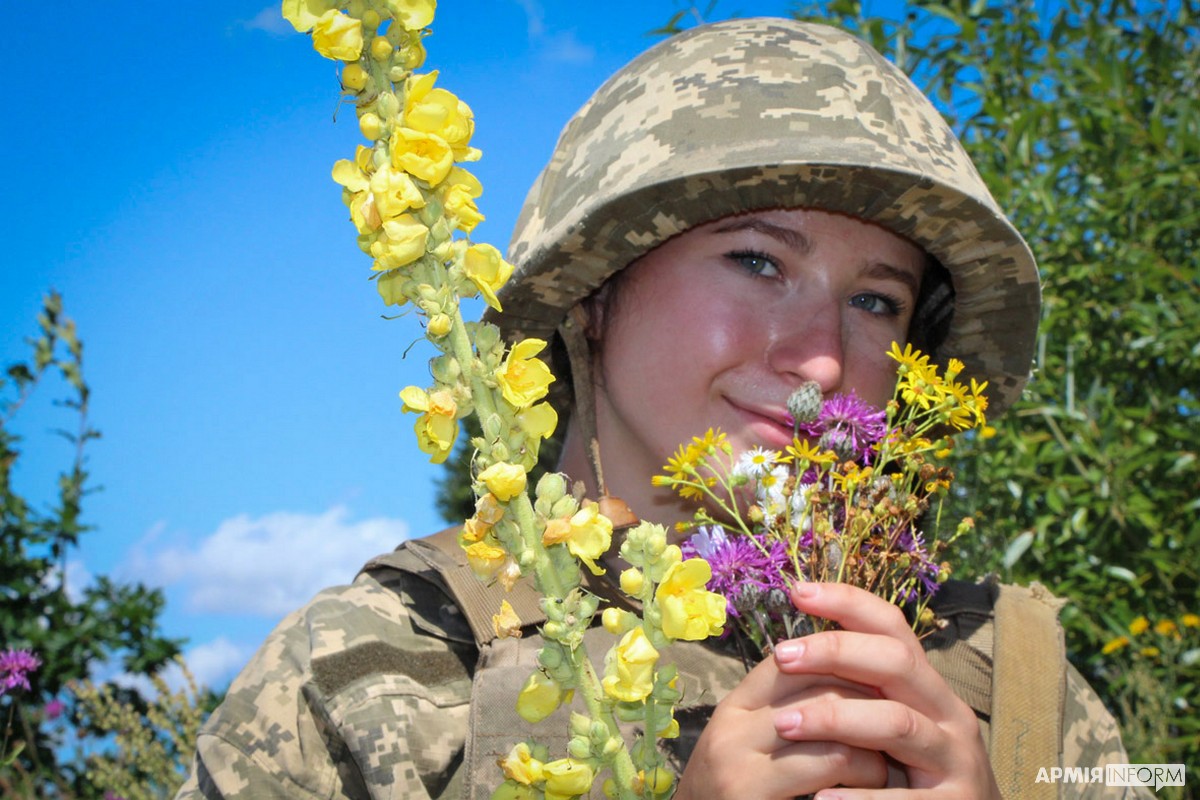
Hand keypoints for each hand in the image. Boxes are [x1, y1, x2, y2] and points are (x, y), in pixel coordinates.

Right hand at [675, 637, 891, 798]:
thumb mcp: (758, 750)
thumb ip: (792, 714)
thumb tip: (851, 678)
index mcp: (734, 708)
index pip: (793, 658)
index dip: (842, 665)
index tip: (879, 688)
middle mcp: (730, 727)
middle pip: (817, 682)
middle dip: (868, 701)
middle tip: (896, 722)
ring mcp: (737, 761)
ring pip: (830, 717)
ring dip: (873, 738)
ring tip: (886, 760)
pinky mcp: (750, 792)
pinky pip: (832, 761)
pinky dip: (867, 772)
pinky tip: (874, 787)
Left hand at [767, 582, 1000, 798]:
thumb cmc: (915, 770)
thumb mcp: (893, 721)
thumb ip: (860, 689)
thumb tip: (792, 648)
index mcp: (928, 687)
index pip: (892, 627)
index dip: (848, 603)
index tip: (798, 591)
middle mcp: (948, 715)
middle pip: (897, 663)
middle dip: (836, 652)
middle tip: (781, 656)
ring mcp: (956, 761)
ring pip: (897, 723)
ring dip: (836, 719)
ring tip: (784, 724)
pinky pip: (905, 799)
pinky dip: (862, 796)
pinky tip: (820, 799)